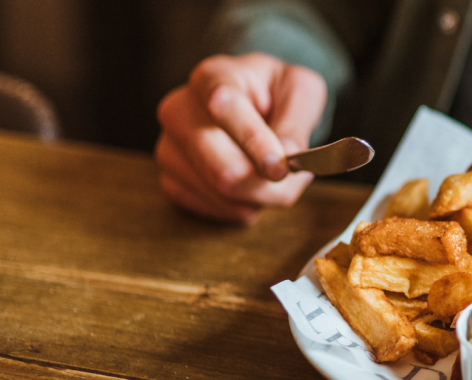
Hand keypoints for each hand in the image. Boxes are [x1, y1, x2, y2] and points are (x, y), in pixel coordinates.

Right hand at [155, 53, 325, 223]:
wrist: (254, 103)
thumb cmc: (277, 93)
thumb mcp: (302, 92)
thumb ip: (297, 122)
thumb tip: (287, 154)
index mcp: (212, 77)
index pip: (225, 110)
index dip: (256, 143)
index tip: (280, 168)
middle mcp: (179, 110)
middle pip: (222, 169)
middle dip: (268, 184)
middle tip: (293, 177)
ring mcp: (169, 147)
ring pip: (221, 194)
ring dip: (261, 196)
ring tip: (272, 175)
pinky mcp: (171, 180)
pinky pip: (215, 210)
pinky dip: (245, 206)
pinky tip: (252, 185)